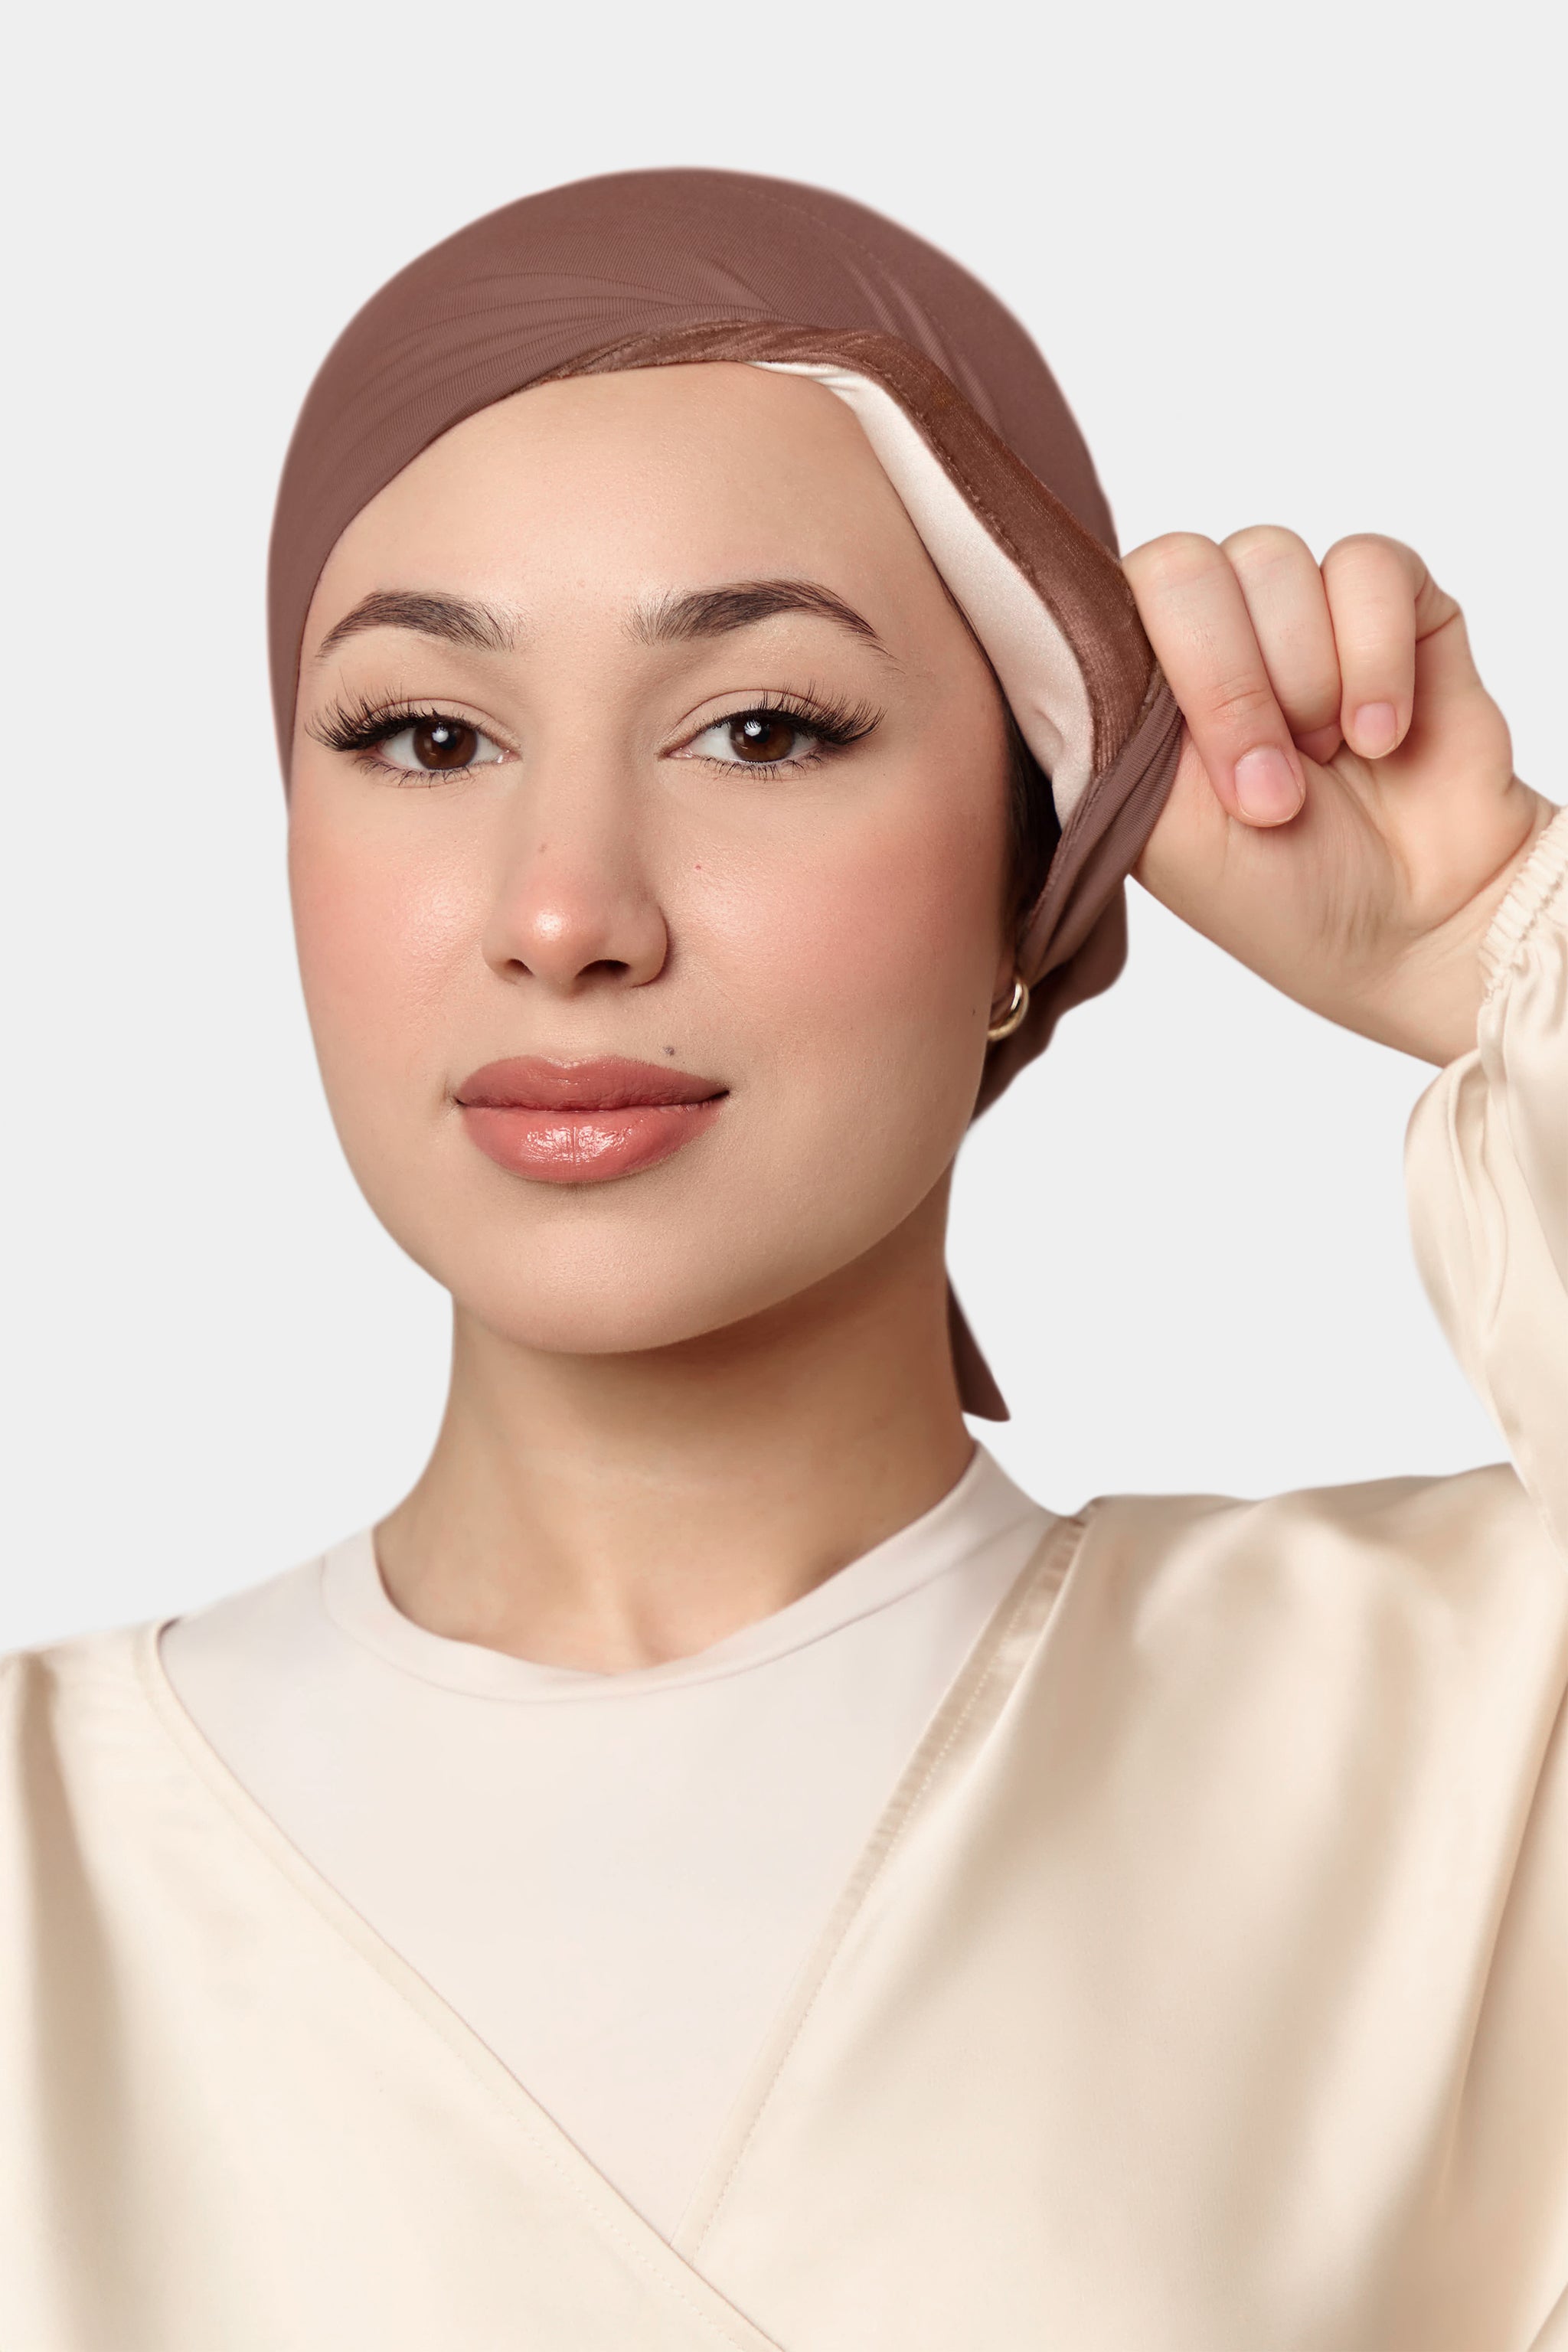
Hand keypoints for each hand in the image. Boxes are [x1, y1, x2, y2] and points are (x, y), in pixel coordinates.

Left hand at [1124, 528, 1555, 1064]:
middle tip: (1272, 788)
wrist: (1417, 926)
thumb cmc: (1282, 895)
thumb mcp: (1160, 834)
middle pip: (1182, 566)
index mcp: (1138, 685)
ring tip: (1329, 759)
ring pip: (1272, 558)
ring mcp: (1299, 608)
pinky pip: (1367, 564)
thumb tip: (1081, 630)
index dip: (1160, 674)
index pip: (1107, 599)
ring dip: (1305, 680)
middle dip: (1229, 686)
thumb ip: (1109, 730)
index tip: (1202, 776)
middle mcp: (1210, 633)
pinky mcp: (1392, 600)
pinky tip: (1383, 734)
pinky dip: (1376, 659)